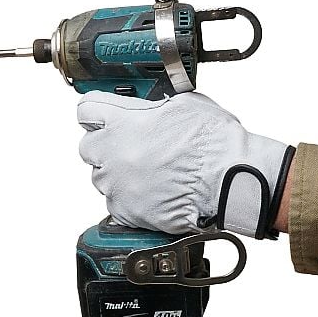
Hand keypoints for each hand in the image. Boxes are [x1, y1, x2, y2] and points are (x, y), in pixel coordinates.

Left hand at [77, 91, 293, 237]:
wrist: (231, 180)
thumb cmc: (213, 143)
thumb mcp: (182, 104)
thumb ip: (151, 106)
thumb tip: (145, 108)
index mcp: (123, 121)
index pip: (86, 109)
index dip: (97, 111)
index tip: (102, 116)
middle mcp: (113, 153)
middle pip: (88, 146)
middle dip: (106, 145)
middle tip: (128, 146)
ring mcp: (117, 185)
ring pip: (101, 177)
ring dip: (117, 173)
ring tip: (147, 172)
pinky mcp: (126, 212)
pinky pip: (115, 203)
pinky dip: (129, 198)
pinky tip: (151, 191)